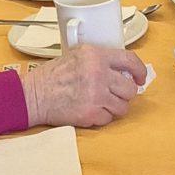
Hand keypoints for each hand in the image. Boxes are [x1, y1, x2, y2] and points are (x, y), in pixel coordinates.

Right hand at [23, 43, 146, 126]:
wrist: (34, 95)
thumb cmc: (52, 76)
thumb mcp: (76, 55)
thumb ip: (100, 59)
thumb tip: (123, 70)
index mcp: (96, 55)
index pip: (130, 60)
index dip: (140, 71)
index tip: (140, 78)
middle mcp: (99, 73)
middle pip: (130, 89)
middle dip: (124, 94)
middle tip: (114, 94)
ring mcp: (96, 95)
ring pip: (123, 107)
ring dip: (114, 107)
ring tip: (100, 103)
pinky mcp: (91, 113)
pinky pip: (109, 119)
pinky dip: (101, 117)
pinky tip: (89, 110)